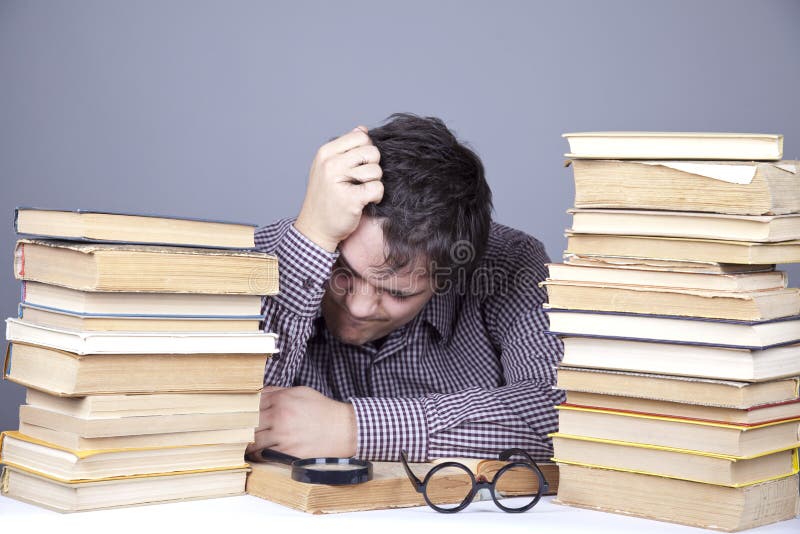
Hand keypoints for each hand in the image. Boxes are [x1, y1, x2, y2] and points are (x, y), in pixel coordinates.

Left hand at [245, 386, 356, 458]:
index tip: (235, 412)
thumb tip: (260, 393)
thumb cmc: (323, 410)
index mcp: (282, 399)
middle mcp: (280, 416)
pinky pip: (264, 454)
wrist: (344, 429)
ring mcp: (283, 436)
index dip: (243, 408)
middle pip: (248, 421)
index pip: (252, 402)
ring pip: (253, 439)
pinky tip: (254, 452)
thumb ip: (279, 392)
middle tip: (231, 429)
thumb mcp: (302, 392)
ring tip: (241, 442)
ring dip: (246, 441)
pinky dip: (257, 453)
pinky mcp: (287, 452)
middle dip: (240, 425)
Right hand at [294, 125, 383, 251]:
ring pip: (376, 170)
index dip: (366, 150)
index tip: (359, 165)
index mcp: (325, 153)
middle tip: (363, 180)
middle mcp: (330, 164)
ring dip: (374, 182)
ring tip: (361, 191)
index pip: (361, 136)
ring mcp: (338, 181)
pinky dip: (376, 196)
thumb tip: (363, 129)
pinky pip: (377, 188)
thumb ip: (345, 148)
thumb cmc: (325, 198)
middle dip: (373, 166)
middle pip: (372, 152)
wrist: (315, 228)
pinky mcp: (350, 199)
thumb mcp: (328, 167)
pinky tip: (365, 201)